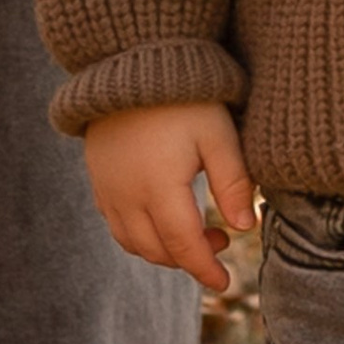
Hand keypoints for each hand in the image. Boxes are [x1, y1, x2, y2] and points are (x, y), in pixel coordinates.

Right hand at [84, 100, 254, 292]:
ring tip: (198, 229)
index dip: (205, 270)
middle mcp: (126, 195)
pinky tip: (165, 215)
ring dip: (164, 249)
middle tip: (221, 240)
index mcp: (159, 187)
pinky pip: (116, 223)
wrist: (131, 60)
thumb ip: (234, 182)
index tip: (225, 284)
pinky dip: (141, 234)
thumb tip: (246, 227)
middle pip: (156, 251)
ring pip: (132, 242)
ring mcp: (107, 188)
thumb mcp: (219, 135)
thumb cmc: (184, 96)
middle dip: (189, 259)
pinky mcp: (98, 178)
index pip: (184, 246)